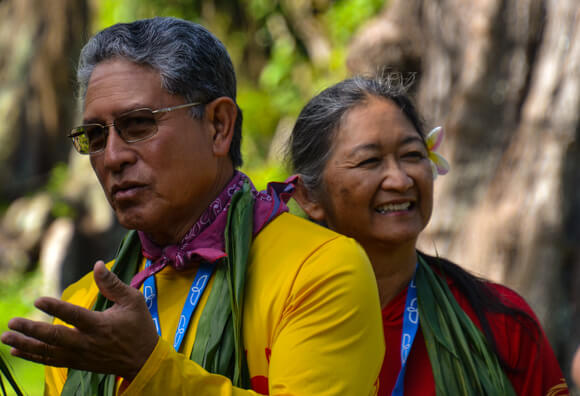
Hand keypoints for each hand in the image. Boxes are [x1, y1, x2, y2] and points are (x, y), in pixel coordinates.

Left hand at [0, 261, 157, 379]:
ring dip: (26, 344)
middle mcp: (88, 342)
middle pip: (55, 338)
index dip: (56, 308)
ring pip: (48, 352)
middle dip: (32, 330)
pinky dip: (33, 356)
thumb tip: (97, 264)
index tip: (38, 300)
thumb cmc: (140, 326)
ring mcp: (81, 355)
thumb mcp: (133, 301)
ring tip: (6, 336)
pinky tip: (17, 350)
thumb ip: (113, 284)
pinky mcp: (78, 363)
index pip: (74, 316)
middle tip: (13, 322)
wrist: (144, 359)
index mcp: (101, 325)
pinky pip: (51, 361)